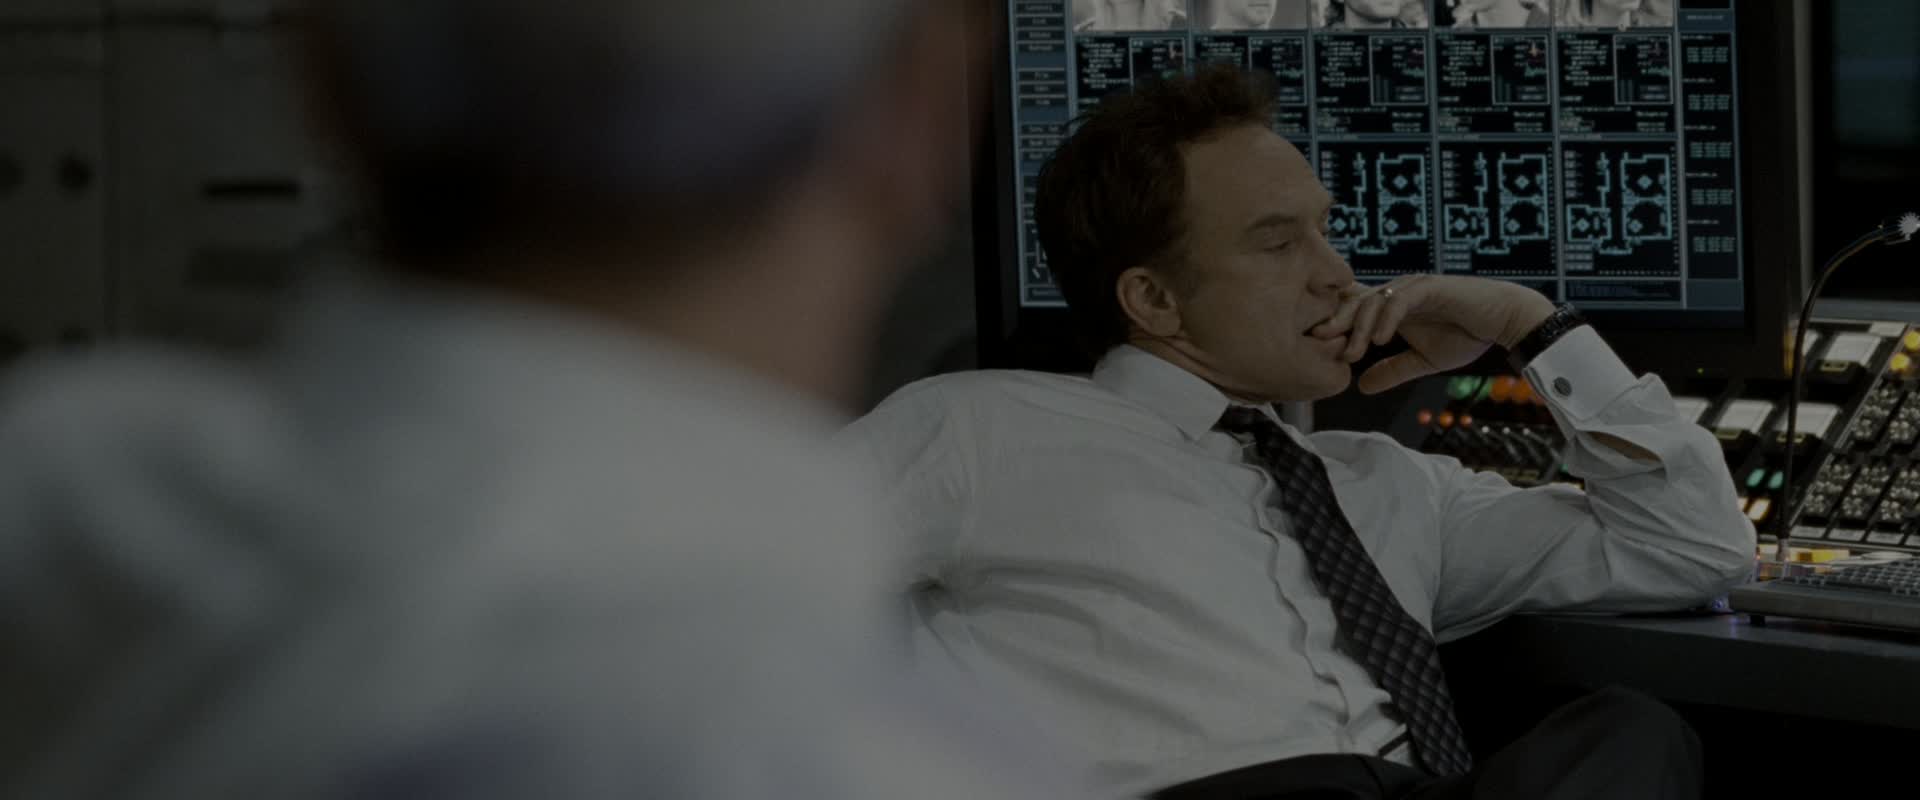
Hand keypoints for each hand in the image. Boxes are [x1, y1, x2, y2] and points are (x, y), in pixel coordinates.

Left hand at [1308, 275, 1556, 394]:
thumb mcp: (1422, 361)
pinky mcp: (1429, 287)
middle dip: (1333, 323)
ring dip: (1359, 328)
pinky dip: (1387, 318)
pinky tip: (1380, 340)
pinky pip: (1400, 300)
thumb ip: (1393, 370)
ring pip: (1372, 300)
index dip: (1334, 328)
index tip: (1318, 353)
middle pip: (1352, 301)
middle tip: (1318, 346)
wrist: (1503, 321)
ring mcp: (1411, 287)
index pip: (1352, 311)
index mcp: (1389, 308)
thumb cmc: (1466, 335)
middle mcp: (1395, 293)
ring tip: (1353, 354)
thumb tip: (1361, 386)